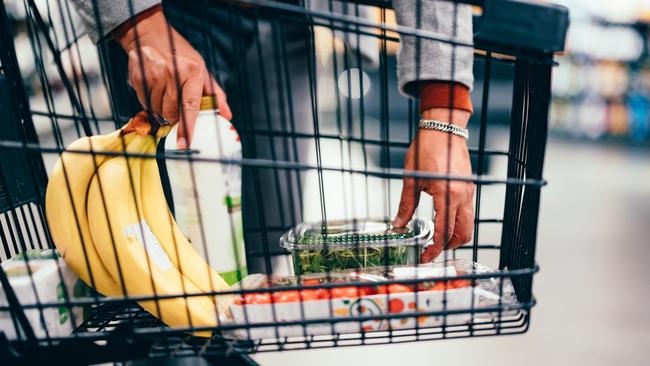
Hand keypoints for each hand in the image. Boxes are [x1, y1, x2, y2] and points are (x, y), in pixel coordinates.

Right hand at [115, 7, 231, 147]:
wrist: (151, 36)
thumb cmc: (182, 57)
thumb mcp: (202, 71)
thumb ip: (215, 95)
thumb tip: (227, 116)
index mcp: (193, 72)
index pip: (190, 106)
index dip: (187, 127)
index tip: (185, 144)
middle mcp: (172, 73)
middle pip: (171, 112)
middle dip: (173, 117)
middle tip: (175, 110)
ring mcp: (154, 75)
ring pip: (156, 110)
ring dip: (161, 110)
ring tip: (165, 96)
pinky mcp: (139, 78)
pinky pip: (144, 102)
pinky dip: (150, 103)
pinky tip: (155, 90)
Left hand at [393, 108, 473, 261]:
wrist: (444, 128)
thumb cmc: (426, 148)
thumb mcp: (411, 178)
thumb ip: (406, 205)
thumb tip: (398, 224)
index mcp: (447, 195)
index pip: (443, 232)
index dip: (434, 249)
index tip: (425, 258)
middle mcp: (462, 196)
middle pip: (462, 233)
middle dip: (447, 246)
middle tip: (431, 250)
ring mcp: (468, 192)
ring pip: (468, 224)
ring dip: (454, 235)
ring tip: (437, 238)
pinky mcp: (469, 187)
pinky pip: (467, 212)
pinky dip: (457, 222)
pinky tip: (442, 220)